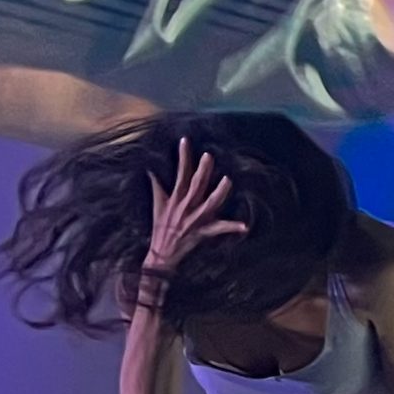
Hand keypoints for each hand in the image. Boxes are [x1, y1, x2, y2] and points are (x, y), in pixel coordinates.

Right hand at [142, 137, 245, 273]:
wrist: (161, 252)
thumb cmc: (160, 227)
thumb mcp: (157, 204)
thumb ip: (156, 186)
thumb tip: (150, 170)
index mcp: (176, 198)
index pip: (180, 174)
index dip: (183, 157)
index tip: (185, 141)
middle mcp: (186, 207)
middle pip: (195, 185)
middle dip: (202, 170)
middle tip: (209, 155)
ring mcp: (195, 219)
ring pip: (209, 203)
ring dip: (219, 192)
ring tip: (228, 180)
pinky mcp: (202, 232)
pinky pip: (219, 229)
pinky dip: (231, 227)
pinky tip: (244, 226)